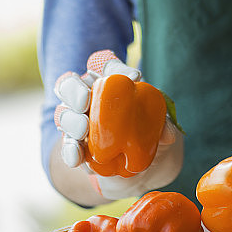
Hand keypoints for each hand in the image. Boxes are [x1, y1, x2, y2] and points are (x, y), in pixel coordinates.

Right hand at [53, 50, 182, 199]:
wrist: (143, 167)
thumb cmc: (151, 133)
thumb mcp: (162, 127)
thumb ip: (164, 125)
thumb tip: (168, 134)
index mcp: (109, 82)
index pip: (105, 64)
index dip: (115, 67)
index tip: (135, 77)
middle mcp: (87, 97)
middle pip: (69, 84)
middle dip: (74, 90)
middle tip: (85, 100)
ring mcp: (77, 122)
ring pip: (63, 114)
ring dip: (71, 121)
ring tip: (83, 130)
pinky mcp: (74, 147)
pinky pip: (67, 147)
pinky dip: (70, 151)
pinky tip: (77, 157)